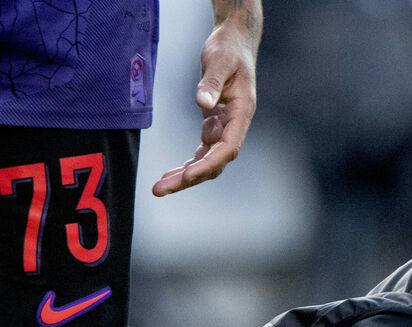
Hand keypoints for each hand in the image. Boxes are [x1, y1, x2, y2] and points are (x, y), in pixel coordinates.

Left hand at [152, 10, 260, 195]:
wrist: (235, 42)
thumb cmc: (229, 50)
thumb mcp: (219, 61)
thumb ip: (211, 83)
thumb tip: (202, 104)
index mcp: (242, 114)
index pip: (228, 148)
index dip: (209, 164)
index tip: (188, 174)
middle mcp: (235, 127)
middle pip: (215, 162)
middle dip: (190, 178)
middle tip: (161, 189)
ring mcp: (225, 128)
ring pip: (207, 161)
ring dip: (185, 177)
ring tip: (160, 188)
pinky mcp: (214, 124)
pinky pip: (201, 151)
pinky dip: (187, 164)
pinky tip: (171, 174)